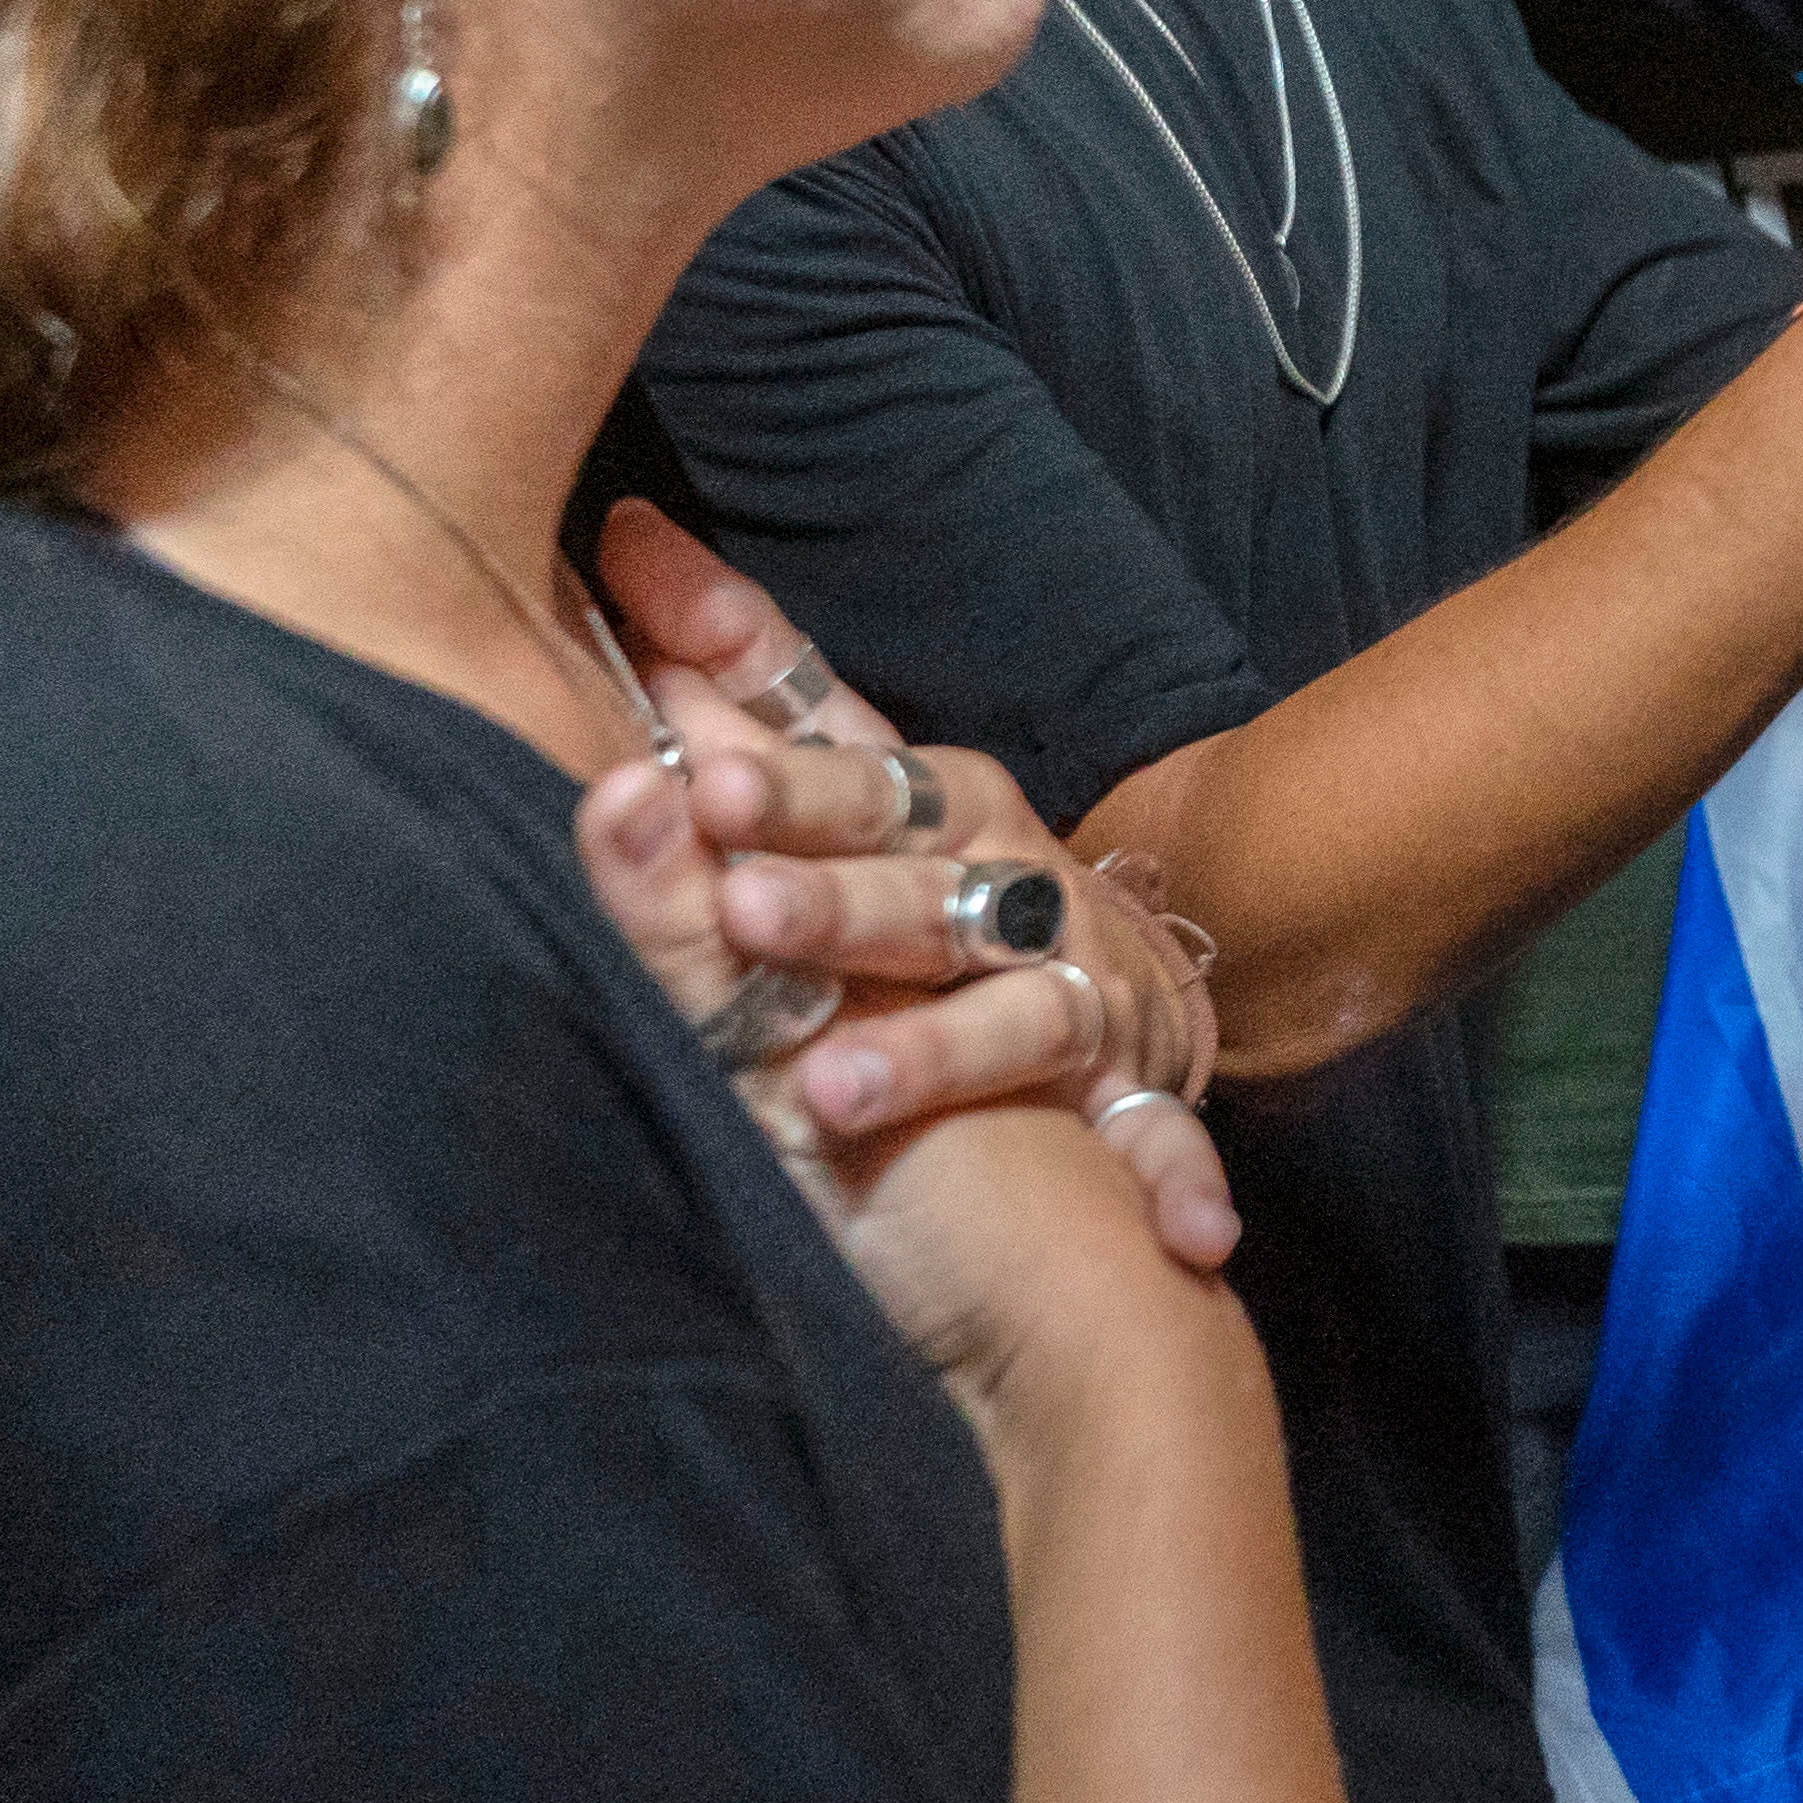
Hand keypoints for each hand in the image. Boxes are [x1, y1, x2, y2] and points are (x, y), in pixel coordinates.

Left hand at [591, 505, 1235, 1269]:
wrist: (1115, 998)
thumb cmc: (927, 897)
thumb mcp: (831, 801)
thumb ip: (722, 720)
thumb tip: (617, 568)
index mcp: (919, 798)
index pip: (825, 741)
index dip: (756, 724)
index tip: (687, 734)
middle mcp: (1002, 871)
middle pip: (908, 869)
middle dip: (825, 880)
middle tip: (739, 900)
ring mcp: (1073, 977)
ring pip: (1008, 1002)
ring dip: (933, 1047)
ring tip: (833, 1091)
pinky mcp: (1134, 1079)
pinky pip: (1156, 1136)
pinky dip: (1173, 1176)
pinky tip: (1185, 1233)